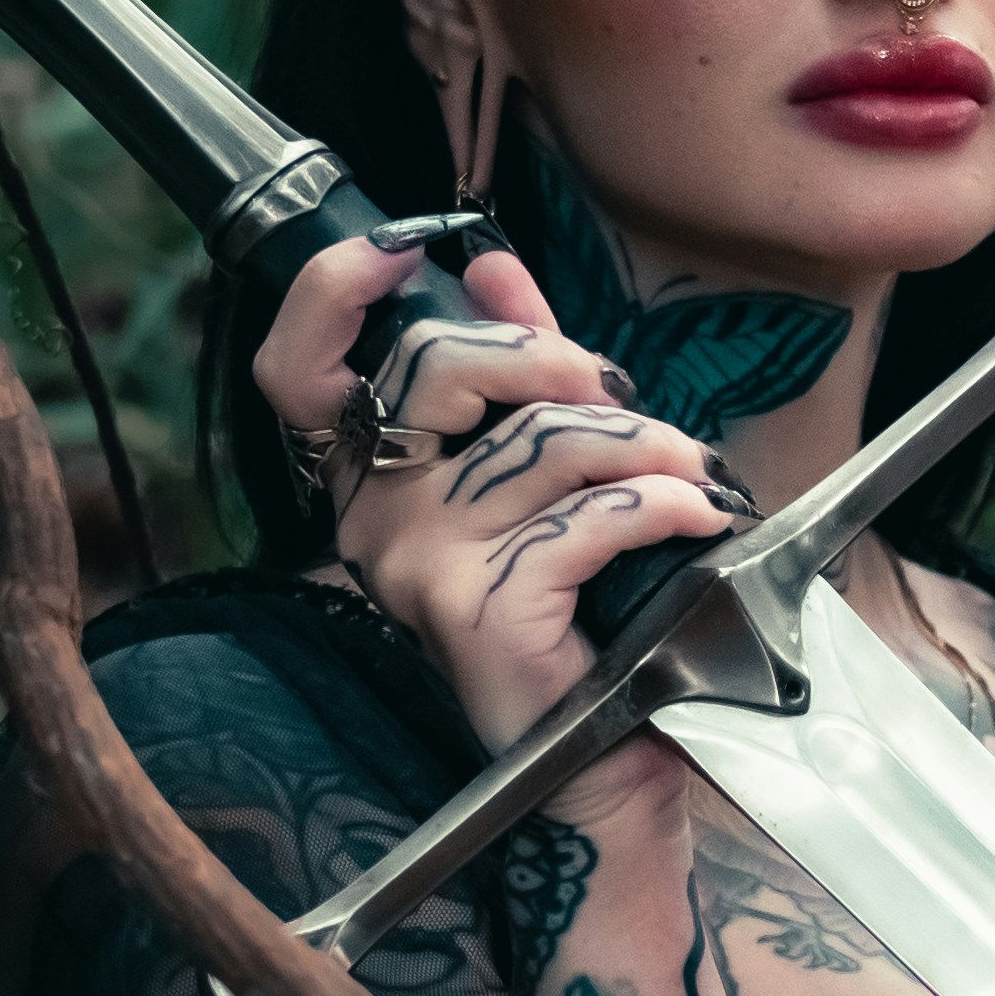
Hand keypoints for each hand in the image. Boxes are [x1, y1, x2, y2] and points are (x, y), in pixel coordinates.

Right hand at [249, 236, 744, 758]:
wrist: (611, 749)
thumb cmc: (581, 607)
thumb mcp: (545, 465)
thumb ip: (516, 366)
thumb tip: (490, 263)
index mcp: (371, 476)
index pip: (296, 367)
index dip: (332, 291)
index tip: (406, 246)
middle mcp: (371, 519)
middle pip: (439, 363)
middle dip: (555, 358)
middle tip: (623, 397)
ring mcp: (416, 567)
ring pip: (542, 440)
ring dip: (645, 445)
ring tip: (692, 472)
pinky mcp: (477, 611)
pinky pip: (585, 515)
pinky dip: (663, 504)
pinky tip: (698, 515)